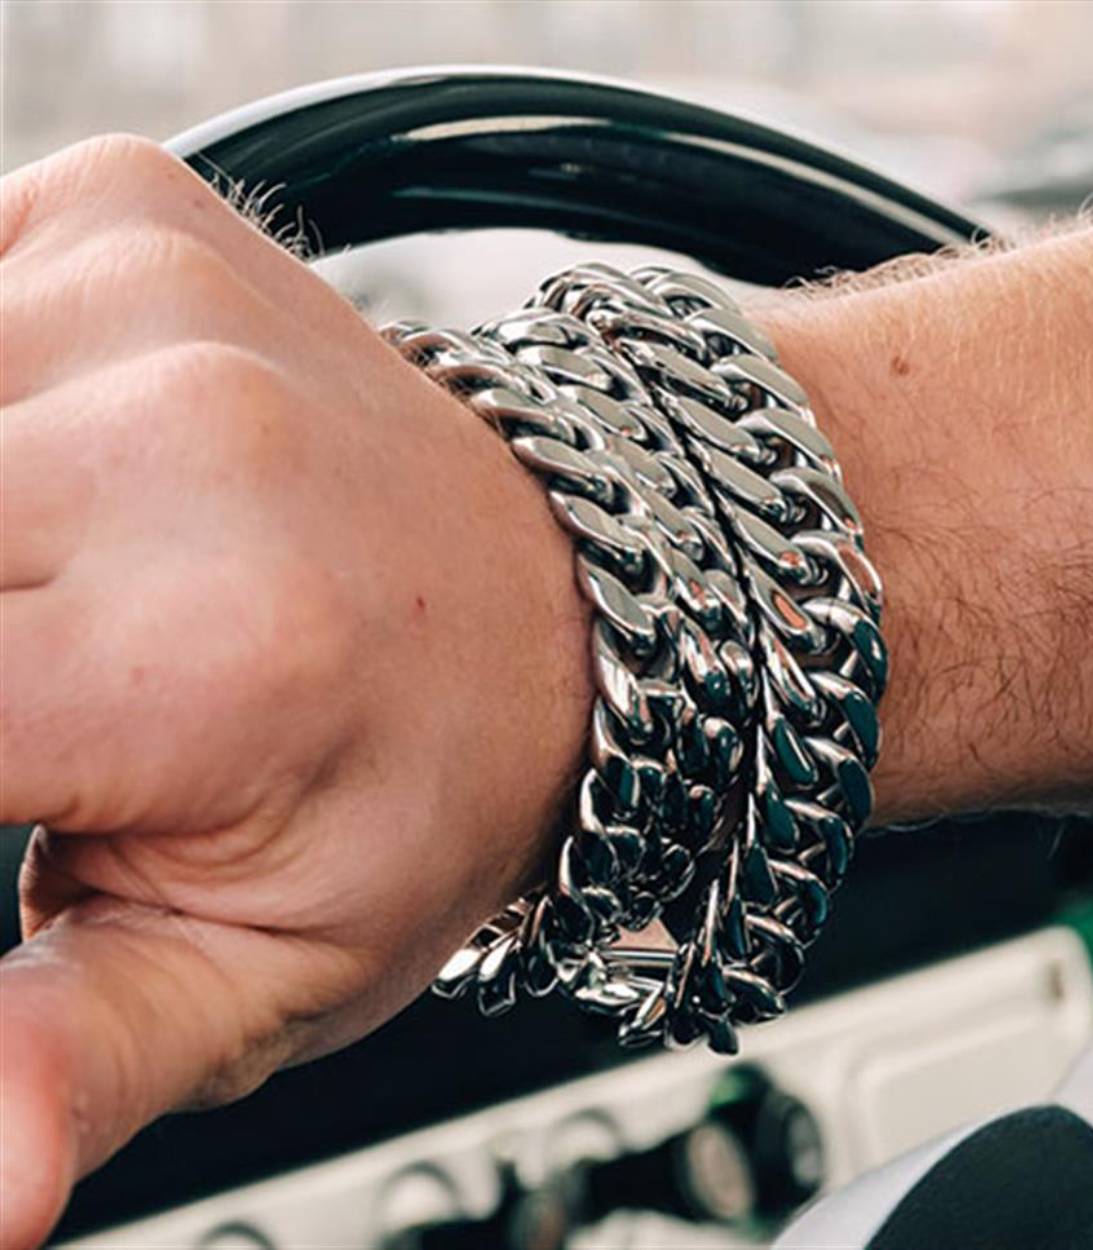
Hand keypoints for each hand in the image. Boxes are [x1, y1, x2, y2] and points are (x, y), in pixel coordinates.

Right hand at [0, 134, 591, 1246]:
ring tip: (58, 607)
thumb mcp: (272, 962)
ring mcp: (149, 294)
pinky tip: (65, 489)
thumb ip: (76, 1056)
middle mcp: (179, 436)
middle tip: (49, 708)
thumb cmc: (441, 774)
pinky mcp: (131, 212)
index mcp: (202, 652)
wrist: (567, 589)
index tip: (8, 777)